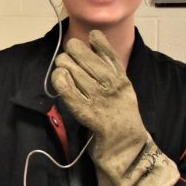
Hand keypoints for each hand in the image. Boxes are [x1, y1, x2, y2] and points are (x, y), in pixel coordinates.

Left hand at [51, 30, 178, 185]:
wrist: (127, 149)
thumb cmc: (120, 118)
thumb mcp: (123, 90)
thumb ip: (112, 69)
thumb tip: (95, 42)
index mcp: (123, 82)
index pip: (111, 56)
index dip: (99, 43)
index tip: (90, 36)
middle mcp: (114, 90)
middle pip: (90, 62)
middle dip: (76, 52)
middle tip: (68, 51)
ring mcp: (101, 102)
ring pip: (78, 74)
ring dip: (66, 65)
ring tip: (61, 63)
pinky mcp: (89, 115)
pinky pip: (71, 94)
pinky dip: (62, 81)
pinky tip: (58, 76)